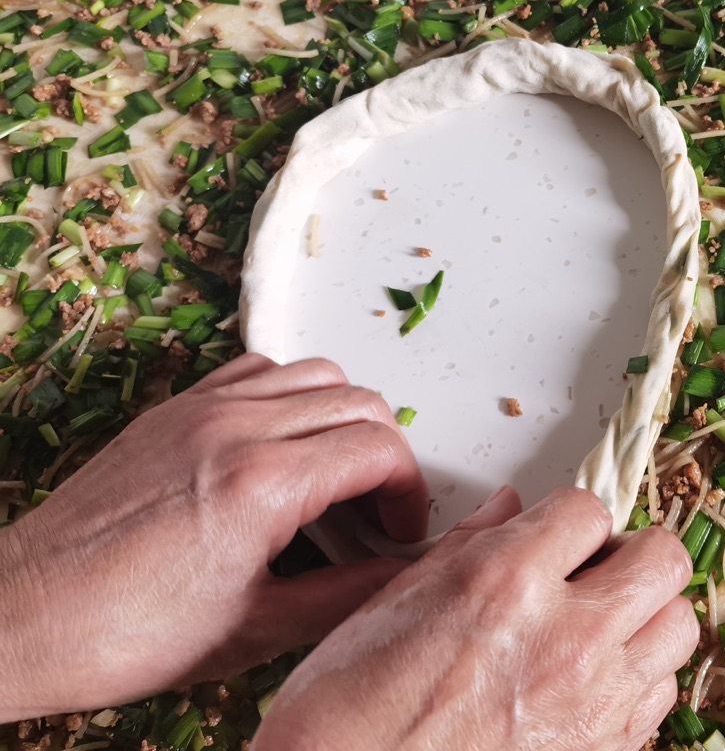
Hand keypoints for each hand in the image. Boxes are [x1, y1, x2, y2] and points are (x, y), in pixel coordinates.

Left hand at [0, 353, 428, 720]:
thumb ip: (345, 594)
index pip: (380, 448)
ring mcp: (200, 409)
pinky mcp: (172, 409)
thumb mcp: (254, 629)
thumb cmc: (118, 633)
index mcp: (262, 484)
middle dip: (386, 454)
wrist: (22, 617)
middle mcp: (235, 428)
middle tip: (376, 509)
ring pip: (315, 373)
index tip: (399, 528)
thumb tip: (399, 574)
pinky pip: (256, 370)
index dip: (408, 491)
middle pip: (359, 401)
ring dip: (342, 418)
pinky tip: (281, 447)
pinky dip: (289, 396)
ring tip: (333, 476)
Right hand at [253, 487, 697, 750]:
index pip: (589, 509)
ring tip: (603, 622)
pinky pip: (660, 696)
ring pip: (678, 625)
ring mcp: (592, 701)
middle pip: (661, 558)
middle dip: (632, 551)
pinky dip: (638, 678)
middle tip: (597, 566)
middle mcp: (565, 637)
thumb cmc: (349, 712)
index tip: (558, 533)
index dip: (571, 516)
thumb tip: (509, 511)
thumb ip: (468, 546)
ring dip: (645, 614)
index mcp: (507, 582)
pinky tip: (593, 679)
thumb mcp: (394, 601)